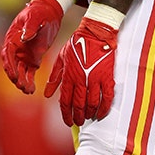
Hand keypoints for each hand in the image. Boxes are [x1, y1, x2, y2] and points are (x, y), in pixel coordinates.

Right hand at [2, 0, 65, 93]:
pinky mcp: (33, 59)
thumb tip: (24, 37)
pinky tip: (32, 90)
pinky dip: (30, 81)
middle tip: (22, 86)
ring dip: (22, 82)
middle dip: (16, 77)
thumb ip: (30, 27)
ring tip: (28, 91)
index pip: (7, 54)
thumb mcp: (35, 16)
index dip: (9, 66)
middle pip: (12, 66)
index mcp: (12, 38)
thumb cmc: (39, 12)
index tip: (14, 75)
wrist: (48, 12)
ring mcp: (23, 55)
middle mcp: (15, 49)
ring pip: (20, 72)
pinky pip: (29, 73)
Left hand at [45, 5, 122, 126]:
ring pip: (92, 103)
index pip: (65, 101)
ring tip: (88, 118)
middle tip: (78, 122)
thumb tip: (46, 95)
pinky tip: (101, 113)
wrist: (95, 33)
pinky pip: (107, 97)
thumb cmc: (76, 44)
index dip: (66, 114)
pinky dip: (104, 108)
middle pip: (78, 105)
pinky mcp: (107, 77)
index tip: (67, 121)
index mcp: (69, 76)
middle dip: (77, 117)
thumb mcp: (60, 59)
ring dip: (89, 113)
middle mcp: (81, 80)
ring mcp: (95, 79)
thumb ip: (54, 78)